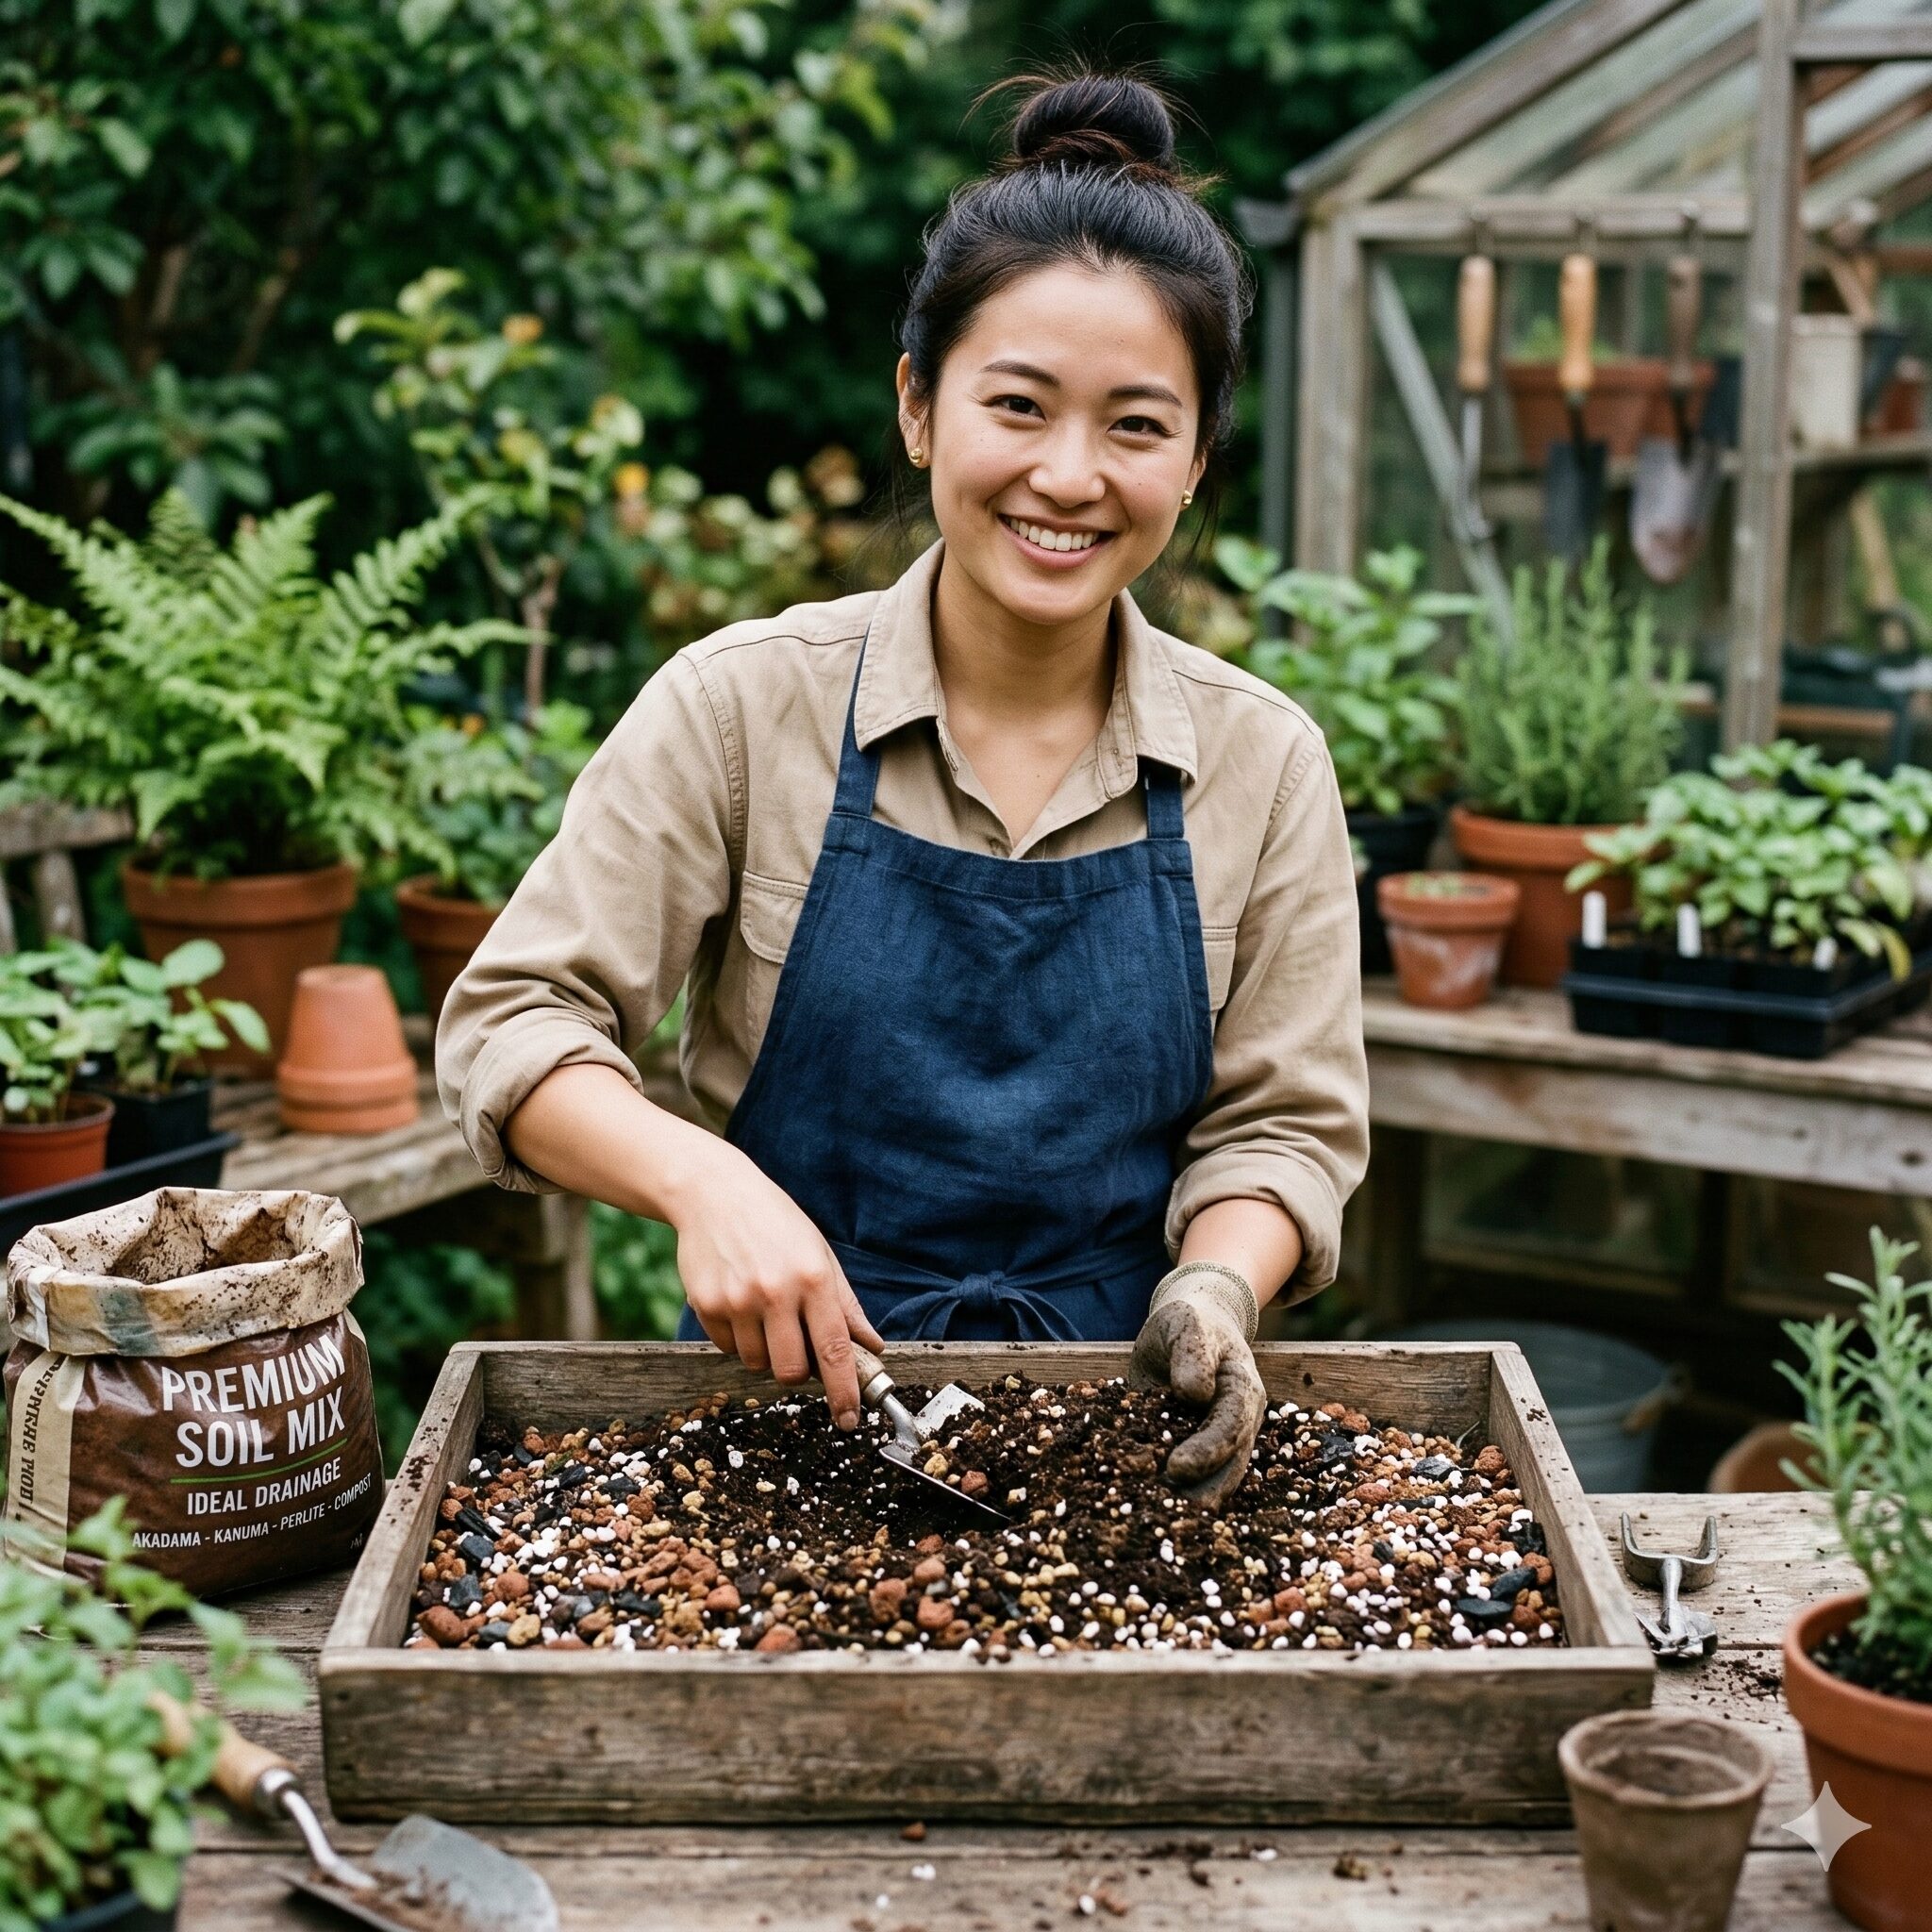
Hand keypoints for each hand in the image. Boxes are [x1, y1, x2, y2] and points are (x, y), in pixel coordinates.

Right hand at [667, 1142, 883, 1427]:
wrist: (713, 1193)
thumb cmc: (775, 1223)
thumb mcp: (820, 1254)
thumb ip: (845, 1304)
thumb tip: (872, 1347)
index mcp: (813, 1278)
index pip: (834, 1351)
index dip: (844, 1391)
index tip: (849, 1418)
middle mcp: (776, 1292)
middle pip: (790, 1371)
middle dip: (797, 1373)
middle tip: (797, 1348)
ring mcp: (738, 1299)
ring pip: (756, 1363)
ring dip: (765, 1351)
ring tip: (765, 1311)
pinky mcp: (706, 1304)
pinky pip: (726, 1348)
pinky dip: (737, 1338)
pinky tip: (740, 1302)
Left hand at [1129, 1268, 1265, 1508]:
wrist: (1191, 1325)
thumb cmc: (1189, 1322)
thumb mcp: (1186, 1324)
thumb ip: (1191, 1352)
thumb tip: (1194, 1394)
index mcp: (1243, 1389)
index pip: (1231, 1426)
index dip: (1207, 1450)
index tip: (1176, 1468)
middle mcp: (1240, 1421)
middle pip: (1230, 1465)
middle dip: (1201, 1489)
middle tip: (1164, 1509)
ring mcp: (1223, 1439)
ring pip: (1217, 1479)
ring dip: (1190, 1499)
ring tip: (1155, 1518)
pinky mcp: (1199, 1448)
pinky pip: (1196, 1477)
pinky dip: (1175, 1494)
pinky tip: (1147, 1508)